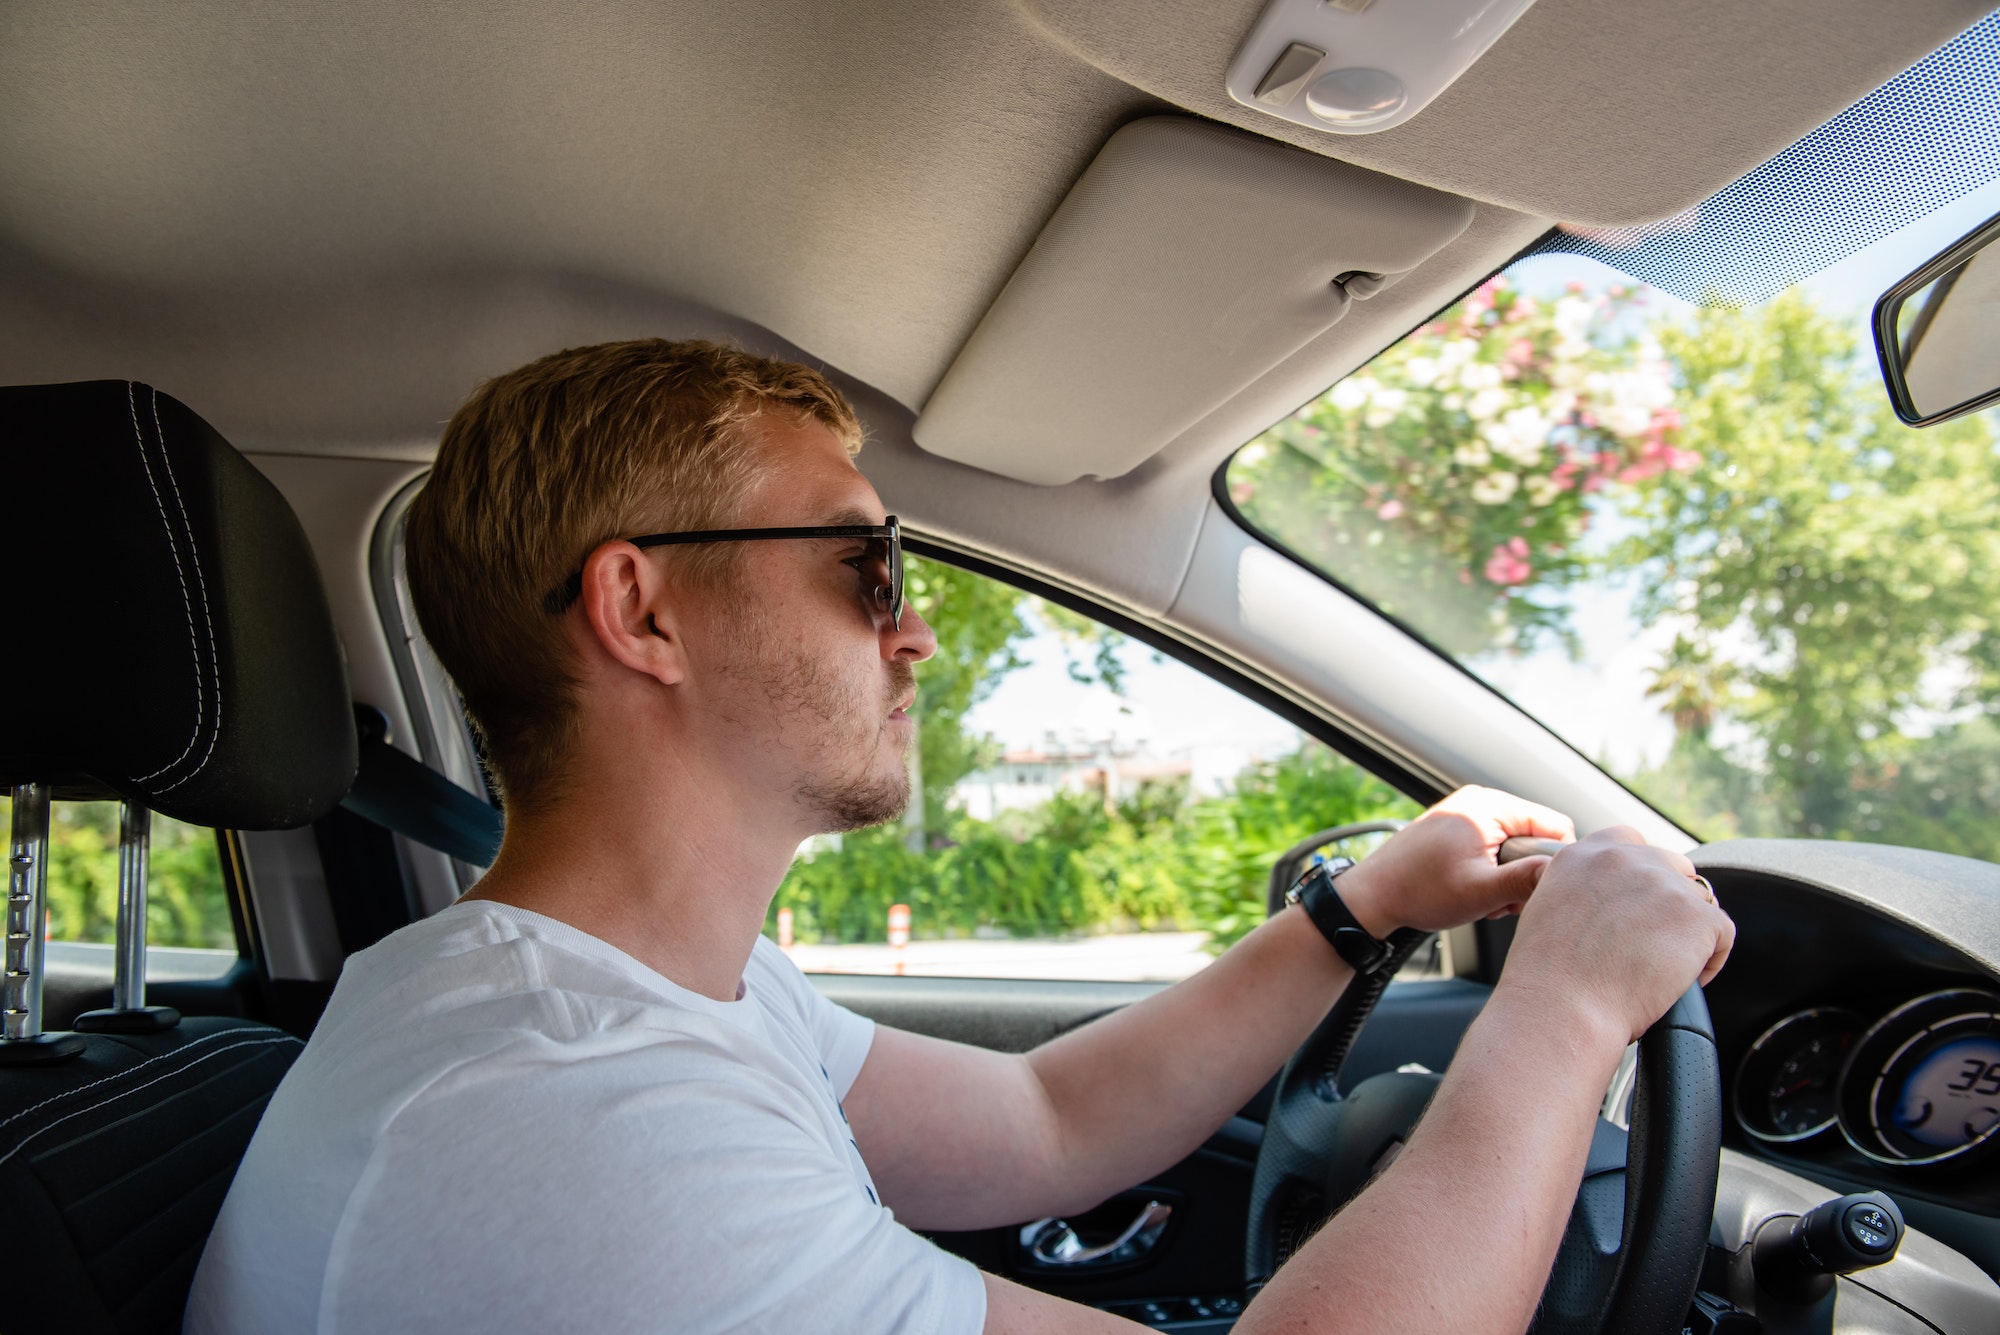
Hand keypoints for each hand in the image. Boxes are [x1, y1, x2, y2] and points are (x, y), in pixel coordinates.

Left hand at [1336, 786, 1573, 937]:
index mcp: (1489, 806)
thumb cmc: (1419, 892)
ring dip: (1508, 878)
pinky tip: (1472, 892)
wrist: (1372, 897)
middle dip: (1526, 873)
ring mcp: (1468, 813)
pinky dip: (1491, 872)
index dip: (1554, 862)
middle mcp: (1480, 801)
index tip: (1534, 891)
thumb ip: (1526, 880)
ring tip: (1483, 898)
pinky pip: (1494, 848)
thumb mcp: (1480, 892)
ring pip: (1516, 846)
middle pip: (1536, 836)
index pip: (1555, 825)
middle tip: (1501, 900)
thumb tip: (1562, 873)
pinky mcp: (1458, 829)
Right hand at [1498, 826, 1735, 1044]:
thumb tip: (1614, 904)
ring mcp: (1663, 883)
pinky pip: (1722, 933)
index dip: (1640, 877)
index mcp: (1583, 854)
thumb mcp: (1548, 911)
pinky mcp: (1696, 915)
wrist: (1562, 1008)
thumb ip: (1582, 890)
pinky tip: (1681, 981)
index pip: (1630, 844)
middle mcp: (1623, 858)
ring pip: (1699, 900)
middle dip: (1669, 902)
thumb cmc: (1547, 978)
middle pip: (1672, 866)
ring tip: (1664, 968)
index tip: (1635, 909)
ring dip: (1688, 931)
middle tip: (1652, 943)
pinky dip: (1709, 960)